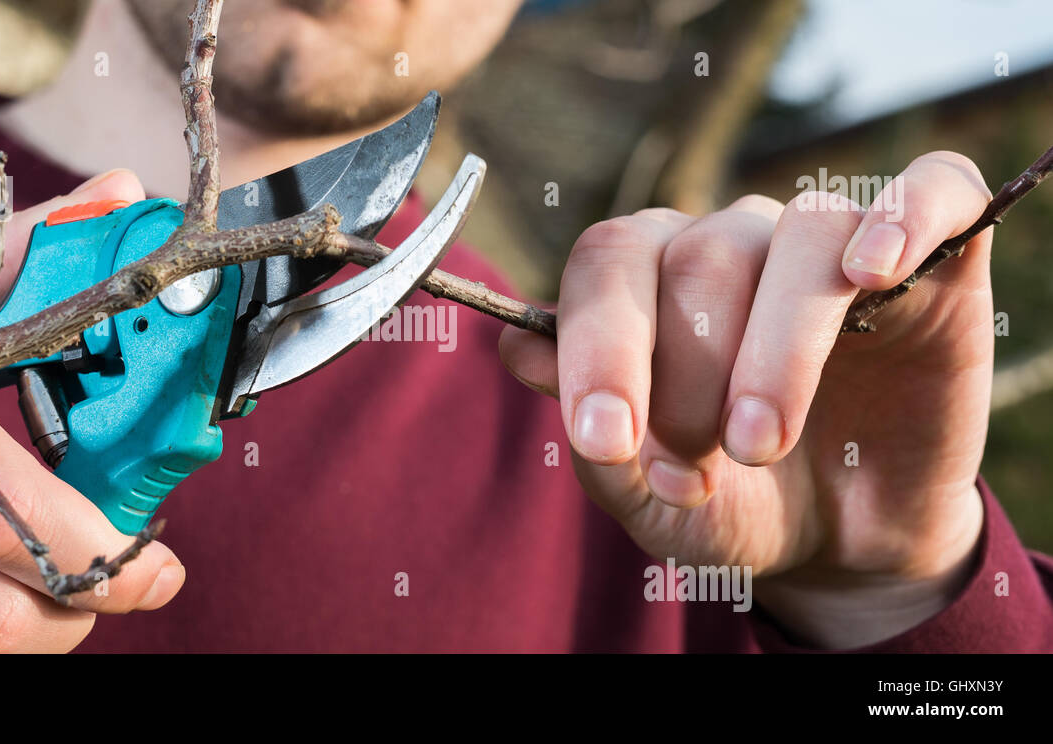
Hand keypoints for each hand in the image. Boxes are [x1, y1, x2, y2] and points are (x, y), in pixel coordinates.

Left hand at [500, 151, 994, 647]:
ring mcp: (829, 242)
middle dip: (687, 377)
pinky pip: (927, 194)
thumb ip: (587, 429)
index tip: (606, 437)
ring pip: (797, 237)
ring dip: (773, 351)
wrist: (839, 543)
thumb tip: (519, 348)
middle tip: (697, 467)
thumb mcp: (646, 492)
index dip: (601, 346)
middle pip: (697, 256)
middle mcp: (732, 243)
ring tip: (760, 442)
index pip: (608, 262)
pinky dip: (901, 219)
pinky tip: (872, 273)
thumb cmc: (729, 502)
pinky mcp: (930, 257)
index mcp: (650, 280)